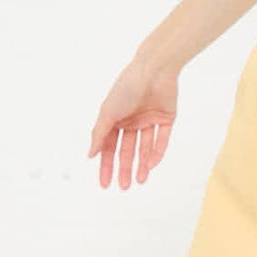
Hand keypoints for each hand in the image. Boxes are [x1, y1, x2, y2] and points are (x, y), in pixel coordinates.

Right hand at [88, 54, 177, 189]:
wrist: (154, 70)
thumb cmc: (127, 86)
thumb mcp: (108, 112)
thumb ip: (99, 134)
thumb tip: (90, 155)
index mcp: (115, 118)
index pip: (109, 147)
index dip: (107, 165)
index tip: (105, 184)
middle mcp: (131, 120)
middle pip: (127, 150)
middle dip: (125, 169)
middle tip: (123, 187)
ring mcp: (149, 120)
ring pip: (145, 148)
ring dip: (142, 165)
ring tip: (140, 181)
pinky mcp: (167, 118)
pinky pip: (162, 140)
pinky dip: (157, 153)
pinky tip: (152, 165)